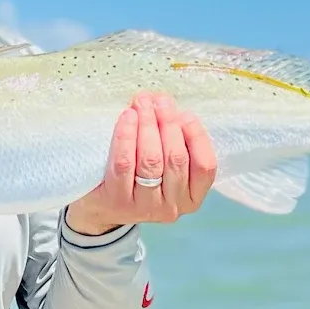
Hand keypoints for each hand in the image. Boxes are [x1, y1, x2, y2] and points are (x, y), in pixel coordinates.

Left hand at [65, 93, 216, 235]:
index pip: (205, 166)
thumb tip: (163, 102)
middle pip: (176, 158)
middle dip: (168, 123)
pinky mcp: (119, 200)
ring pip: (151, 160)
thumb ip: (171, 135)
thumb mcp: (164, 162)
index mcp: (192, 197)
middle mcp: (173, 206)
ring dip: (148, 125)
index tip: (185, 114)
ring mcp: (145, 206)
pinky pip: (125, 162)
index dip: (197, 136)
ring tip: (142, 104)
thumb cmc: (140, 176)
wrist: (104, 207)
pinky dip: (126, 136)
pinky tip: (128, 117)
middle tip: (159, 101)